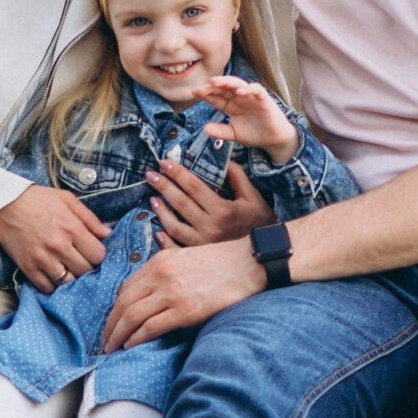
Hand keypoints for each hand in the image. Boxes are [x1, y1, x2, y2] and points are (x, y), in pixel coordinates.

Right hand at [0, 184, 108, 293]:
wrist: (3, 204)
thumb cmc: (37, 200)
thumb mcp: (67, 199)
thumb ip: (89, 218)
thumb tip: (107, 234)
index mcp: (71, 227)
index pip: (98, 255)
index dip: (98, 255)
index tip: (92, 252)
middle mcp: (58, 245)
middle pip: (85, 271)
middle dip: (87, 267)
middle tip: (81, 261)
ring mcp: (42, 259)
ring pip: (68, 282)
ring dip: (71, 278)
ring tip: (68, 269)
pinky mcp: (28, 267)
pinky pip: (47, 287)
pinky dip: (53, 285)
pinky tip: (54, 275)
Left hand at [102, 239, 263, 351]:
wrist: (249, 264)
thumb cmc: (221, 263)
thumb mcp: (184, 257)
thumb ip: (164, 271)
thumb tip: (147, 293)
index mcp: (159, 262)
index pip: (125, 288)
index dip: (114, 309)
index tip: (111, 322)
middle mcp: (160, 276)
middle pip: (122, 304)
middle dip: (110, 325)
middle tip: (104, 341)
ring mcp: (171, 293)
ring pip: (131, 316)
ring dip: (117, 335)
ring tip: (111, 348)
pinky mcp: (185, 310)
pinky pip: (151, 327)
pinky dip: (136, 338)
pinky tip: (130, 345)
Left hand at [149, 156, 272, 246]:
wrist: (267, 253)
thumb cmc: (260, 222)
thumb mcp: (252, 197)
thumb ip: (237, 176)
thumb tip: (222, 159)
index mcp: (223, 211)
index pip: (194, 187)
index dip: (177, 173)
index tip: (164, 162)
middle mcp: (211, 228)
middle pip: (180, 203)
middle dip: (163, 186)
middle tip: (150, 174)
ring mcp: (203, 245)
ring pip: (174, 226)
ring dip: (161, 211)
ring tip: (152, 198)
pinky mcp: (199, 258)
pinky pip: (176, 250)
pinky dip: (164, 241)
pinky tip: (157, 230)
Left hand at [197, 75, 299, 162]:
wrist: (273, 140)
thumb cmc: (254, 134)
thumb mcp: (234, 134)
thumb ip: (220, 131)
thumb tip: (204, 129)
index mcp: (231, 105)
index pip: (216, 97)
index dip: (205, 94)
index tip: (193, 93)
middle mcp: (239, 98)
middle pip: (224, 88)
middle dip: (212, 87)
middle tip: (200, 88)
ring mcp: (251, 97)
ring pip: (238, 84)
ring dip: (226, 82)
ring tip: (215, 82)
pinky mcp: (264, 99)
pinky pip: (256, 90)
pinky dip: (248, 89)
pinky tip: (239, 91)